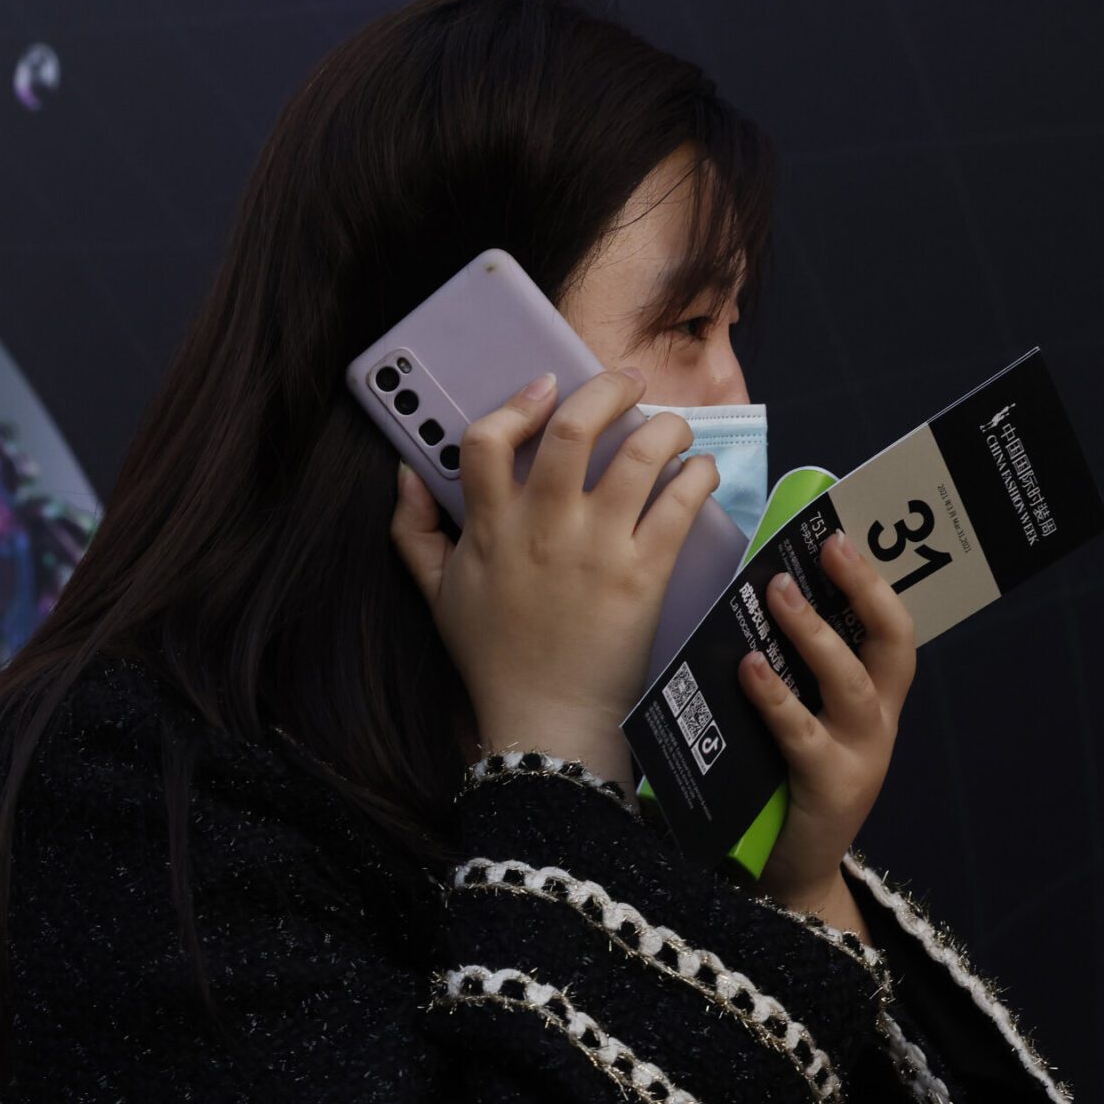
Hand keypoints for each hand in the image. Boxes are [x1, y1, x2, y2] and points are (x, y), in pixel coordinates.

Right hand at [390, 366, 719, 780]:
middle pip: (574, 431)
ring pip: (640, 456)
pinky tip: (697, 472)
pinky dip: (695, 476)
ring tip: (671, 427)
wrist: (545, 720)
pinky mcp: (644, 575)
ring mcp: (597, 549)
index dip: (518, 403)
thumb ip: (413, 530)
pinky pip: (679, 504)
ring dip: (665, 428)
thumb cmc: (493, 657)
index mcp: (490, 528)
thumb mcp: (436, 593)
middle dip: (606, 390)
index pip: (487, 441)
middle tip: (626, 384)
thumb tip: (406, 473)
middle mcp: (544, 528)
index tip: (544, 387)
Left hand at [743, 528, 918, 922]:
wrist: (791, 870)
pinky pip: (803, 734)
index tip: (843, 529)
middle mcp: (878, 719)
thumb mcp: (798, 714)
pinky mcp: (830, 789)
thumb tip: (748, 593)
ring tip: (778, 592)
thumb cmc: (783, 777)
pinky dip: (776, 697)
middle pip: (891, 642)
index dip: (874, 577)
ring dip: (816, 633)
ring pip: (852, 682)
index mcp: (874, 695)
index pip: (890, 625)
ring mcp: (860, 754)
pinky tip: (749, 668)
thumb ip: (789, 667)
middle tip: (829, 544)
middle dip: (864, 588)